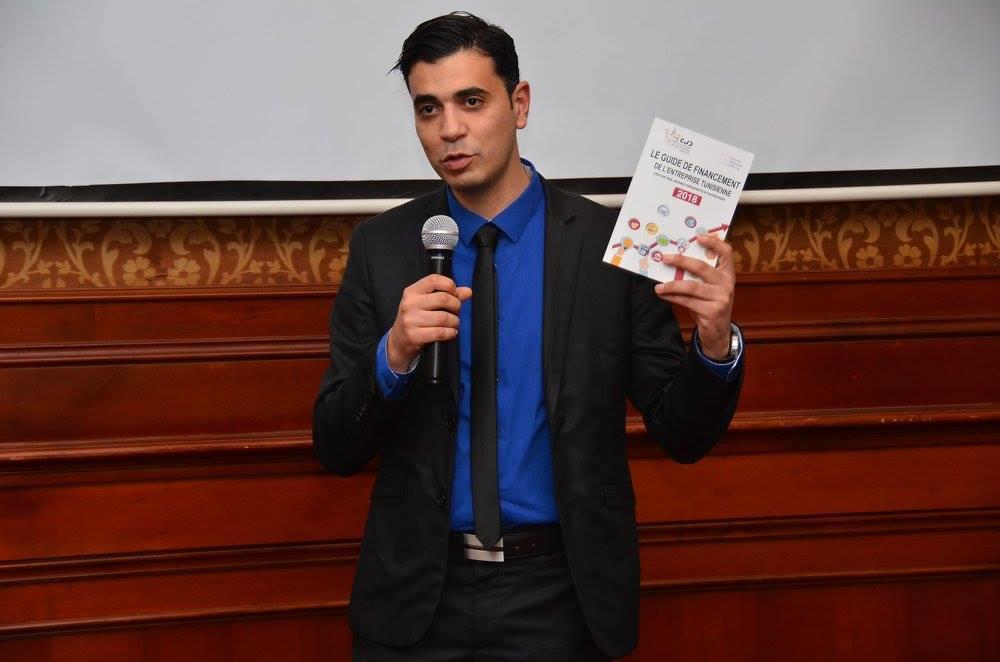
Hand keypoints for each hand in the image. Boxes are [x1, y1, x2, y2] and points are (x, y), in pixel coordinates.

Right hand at [387, 274, 471, 372]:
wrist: (398, 342)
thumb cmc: (414, 320)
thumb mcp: (425, 304)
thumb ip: (447, 295)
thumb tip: (467, 291)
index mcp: (412, 292)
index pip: (434, 280)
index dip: (450, 285)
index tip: (454, 294)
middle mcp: (410, 303)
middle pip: (443, 298)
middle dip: (456, 306)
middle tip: (456, 312)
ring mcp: (410, 320)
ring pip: (444, 317)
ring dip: (454, 322)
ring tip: (453, 324)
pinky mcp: (414, 335)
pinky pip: (440, 332)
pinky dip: (450, 333)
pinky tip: (450, 333)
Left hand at [653, 234, 734, 359]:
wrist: (718, 333)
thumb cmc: (709, 306)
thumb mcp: (708, 289)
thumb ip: (698, 277)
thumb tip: (673, 262)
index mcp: (727, 275)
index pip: (726, 253)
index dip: (714, 243)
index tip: (698, 237)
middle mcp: (726, 284)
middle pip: (702, 267)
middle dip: (681, 261)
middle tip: (665, 258)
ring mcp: (721, 298)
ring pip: (691, 286)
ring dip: (671, 285)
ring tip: (658, 286)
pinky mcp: (712, 311)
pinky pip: (687, 301)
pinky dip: (672, 297)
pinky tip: (663, 295)